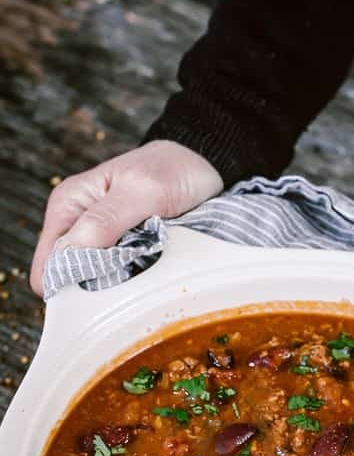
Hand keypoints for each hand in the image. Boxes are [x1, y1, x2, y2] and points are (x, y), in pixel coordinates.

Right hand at [30, 140, 222, 294]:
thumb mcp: (142, 191)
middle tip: (133, 278)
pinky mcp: (124, 251)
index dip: (70, 285)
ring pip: (97, 283)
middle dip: (97, 287)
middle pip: (71, 279)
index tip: (104, 290)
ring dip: (120, 286)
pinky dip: (136, 280)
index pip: (49, 266)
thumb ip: (105, 220)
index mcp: (68, 206)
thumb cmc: (172, 169)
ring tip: (147, 271)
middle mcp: (77, 225)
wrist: (202, 165)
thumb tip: (69, 254)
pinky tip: (153, 271)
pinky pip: (122, 279)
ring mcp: (101, 241)